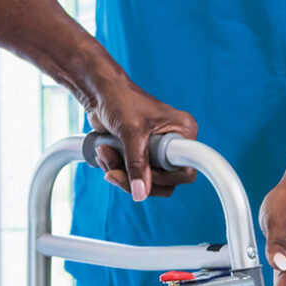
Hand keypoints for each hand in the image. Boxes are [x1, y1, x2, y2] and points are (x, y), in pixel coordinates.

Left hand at [85, 83, 197, 198]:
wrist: (100, 92)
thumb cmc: (120, 99)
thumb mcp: (130, 131)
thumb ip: (137, 164)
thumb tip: (141, 193)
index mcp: (182, 131)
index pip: (186, 171)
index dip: (165, 178)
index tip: (143, 173)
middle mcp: (174, 142)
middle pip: (164, 182)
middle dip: (135, 178)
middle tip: (113, 169)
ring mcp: (157, 150)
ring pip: (146, 181)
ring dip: (120, 172)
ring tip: (104, 152)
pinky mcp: (141, 154)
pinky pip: (133, 176)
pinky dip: (115, 168)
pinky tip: (104, 153)